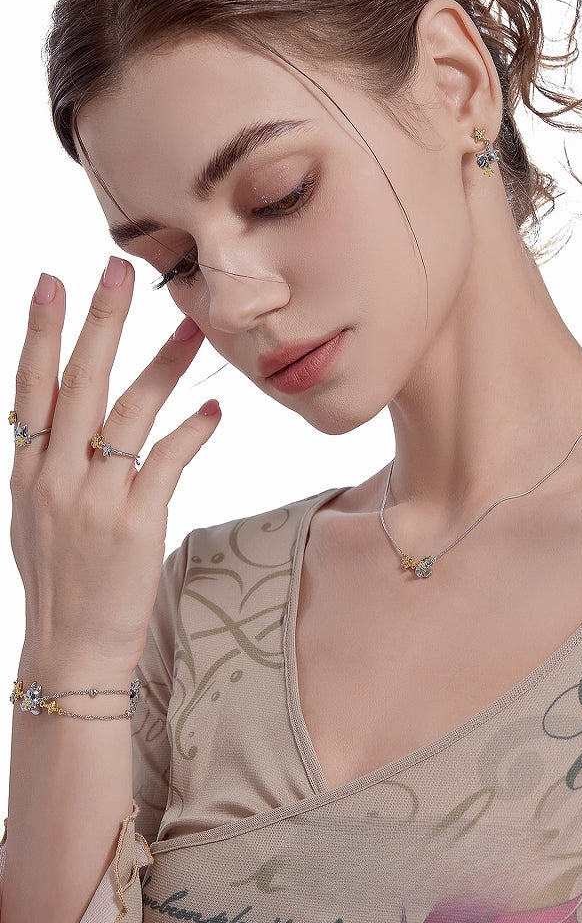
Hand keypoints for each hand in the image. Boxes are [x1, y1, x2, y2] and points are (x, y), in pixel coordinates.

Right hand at [9, 258, 220, 674]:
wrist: (70, 652)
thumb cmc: (60, 583)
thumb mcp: (34, 518)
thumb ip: (46, 467)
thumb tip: (56, 427)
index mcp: (28, 473)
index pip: (30, 388)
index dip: (38, 332)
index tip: (49, 281)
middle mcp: (55, 478)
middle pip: (79, 385)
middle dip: (99, 323)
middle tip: (118, 270)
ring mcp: (94, 500)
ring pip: (130, 414)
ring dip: (163, 366)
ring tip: (193, 329)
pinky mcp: (135, 524)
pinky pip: (167, 463)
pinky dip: (192, 432)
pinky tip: (213, 409)